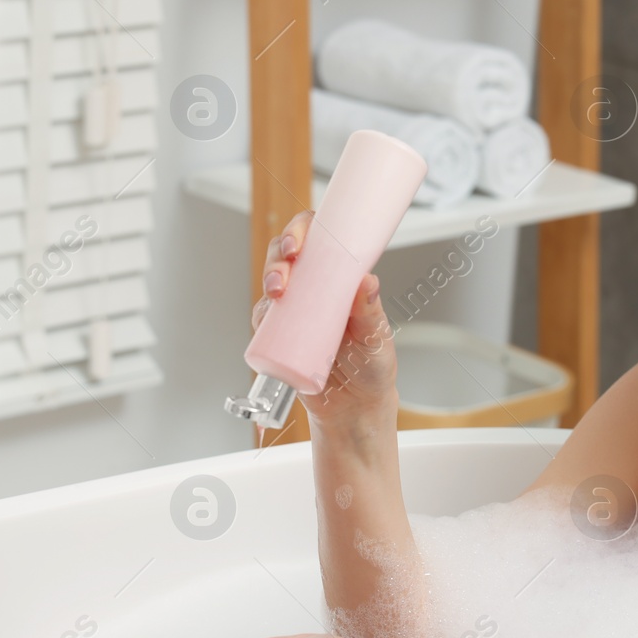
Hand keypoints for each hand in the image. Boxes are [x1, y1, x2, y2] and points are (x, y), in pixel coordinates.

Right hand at [255, 210, 398, 420]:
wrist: (355, 408)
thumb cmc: (371, 366)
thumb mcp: (376, 336)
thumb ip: (370, 310)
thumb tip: (366, 281)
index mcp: (339, 278)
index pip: (318, 240)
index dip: (302, 230)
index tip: (300, 240)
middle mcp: (314, 289)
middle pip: (286, 256)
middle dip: (280, 255)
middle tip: (288, 266)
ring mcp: (294, 312)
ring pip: (272, 282)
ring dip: (269, 278)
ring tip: (279, 290)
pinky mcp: (280, 336)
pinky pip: (263, 319)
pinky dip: (261, 314)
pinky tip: (267, 316)